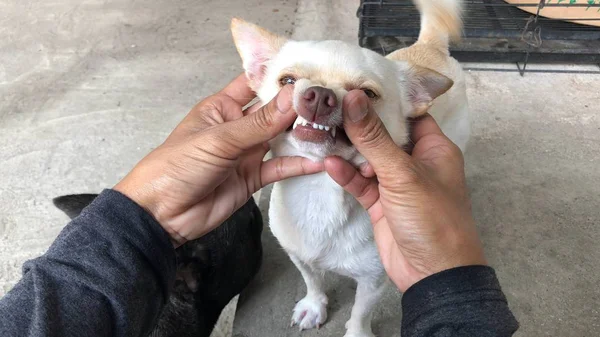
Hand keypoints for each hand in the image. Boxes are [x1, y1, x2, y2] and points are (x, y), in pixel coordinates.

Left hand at [115, 74, 322, 245]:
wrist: (162, 214)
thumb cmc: (177, 166)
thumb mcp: (219, 140)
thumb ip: (259, 123)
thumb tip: (293, 97)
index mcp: (223, 106)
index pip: (256, 83)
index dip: (281, 77)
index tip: (312, 71)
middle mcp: (238, 126)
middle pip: (275, 112)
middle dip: (300, 107)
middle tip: (331, 102)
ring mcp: (246, 152)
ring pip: (281, 139)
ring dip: (303, 135)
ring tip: (332, 128)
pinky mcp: (253, 177)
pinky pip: (280, 167)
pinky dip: (298, 165)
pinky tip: (318, 161)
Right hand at [324, 90, 485, 291]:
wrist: (432, 275)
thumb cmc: (432, 219)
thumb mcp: (403, 174)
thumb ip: (374, 138)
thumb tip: (353, 98)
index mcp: (434, 147)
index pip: (405, 113)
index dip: (380, 99)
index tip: (350, 84)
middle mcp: (415, 161)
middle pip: (382, 134)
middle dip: (356, 124)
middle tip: (327, 108)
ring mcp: (396, 183)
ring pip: (367, 158)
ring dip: (347, 150)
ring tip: (321, 133)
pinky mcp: (380, 203)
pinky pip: (360, 182)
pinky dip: (346, 174)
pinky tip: (329, 164)